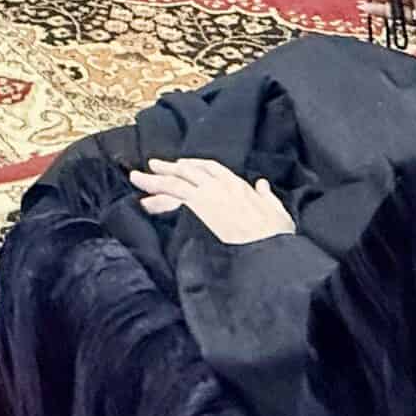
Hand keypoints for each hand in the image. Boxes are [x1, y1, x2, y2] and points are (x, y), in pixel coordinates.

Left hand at [129, 160, 294, 244]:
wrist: (268, 251)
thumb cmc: (276, 236)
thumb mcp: (277, 212)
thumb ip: (267, 197)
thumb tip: (262, 185)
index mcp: (238, 185)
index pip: (211, 168)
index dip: (195, 165)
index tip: (183, 164)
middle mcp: (219, 187)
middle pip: (188, 172)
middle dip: (168, 168)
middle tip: (152, 166)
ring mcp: (207, 198)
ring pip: (175, 183)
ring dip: (155, 180)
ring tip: (137, 178)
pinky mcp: (197, 211)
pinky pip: (172, 203)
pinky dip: (158, 202)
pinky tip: (146, 203)